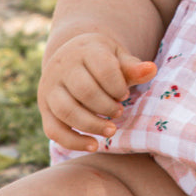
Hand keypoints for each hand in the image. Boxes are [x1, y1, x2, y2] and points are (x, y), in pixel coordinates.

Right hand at [39, 33, 155, 152]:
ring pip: (67, 111)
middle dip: (106, 107)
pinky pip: (54, 130)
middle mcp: (62, 67)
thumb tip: (151, 70)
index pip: (103, 70)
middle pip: (85, 91)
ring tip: (111, 130)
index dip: (118, 86)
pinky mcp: (44, 108)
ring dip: (92, 125)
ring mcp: (49, 88)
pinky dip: (73, 141)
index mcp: (84, 50)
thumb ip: (133, 67)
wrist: (73, 56)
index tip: (124, 94)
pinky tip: (93, 145)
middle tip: (119, 112)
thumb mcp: (117, 57)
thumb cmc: (102, 59)